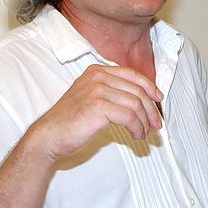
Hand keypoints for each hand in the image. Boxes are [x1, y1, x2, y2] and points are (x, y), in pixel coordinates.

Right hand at [26, 64, 163, 159]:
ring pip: (135, 104)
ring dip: (144, 121)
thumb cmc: (70, 121)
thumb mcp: (91, 98)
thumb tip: (140, 101)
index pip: (131, 74)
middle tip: (156, 123)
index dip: (149, 86)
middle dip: (151, 109)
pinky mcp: (99, 107)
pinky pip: (129, 116)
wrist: (49, 136)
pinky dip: (137, 127)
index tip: (158, 98)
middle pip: (137, 90)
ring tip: (144, 133)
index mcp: (96, 71)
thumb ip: (111, 93)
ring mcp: (98, 90)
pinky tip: (136, 135)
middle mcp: (97, 77)